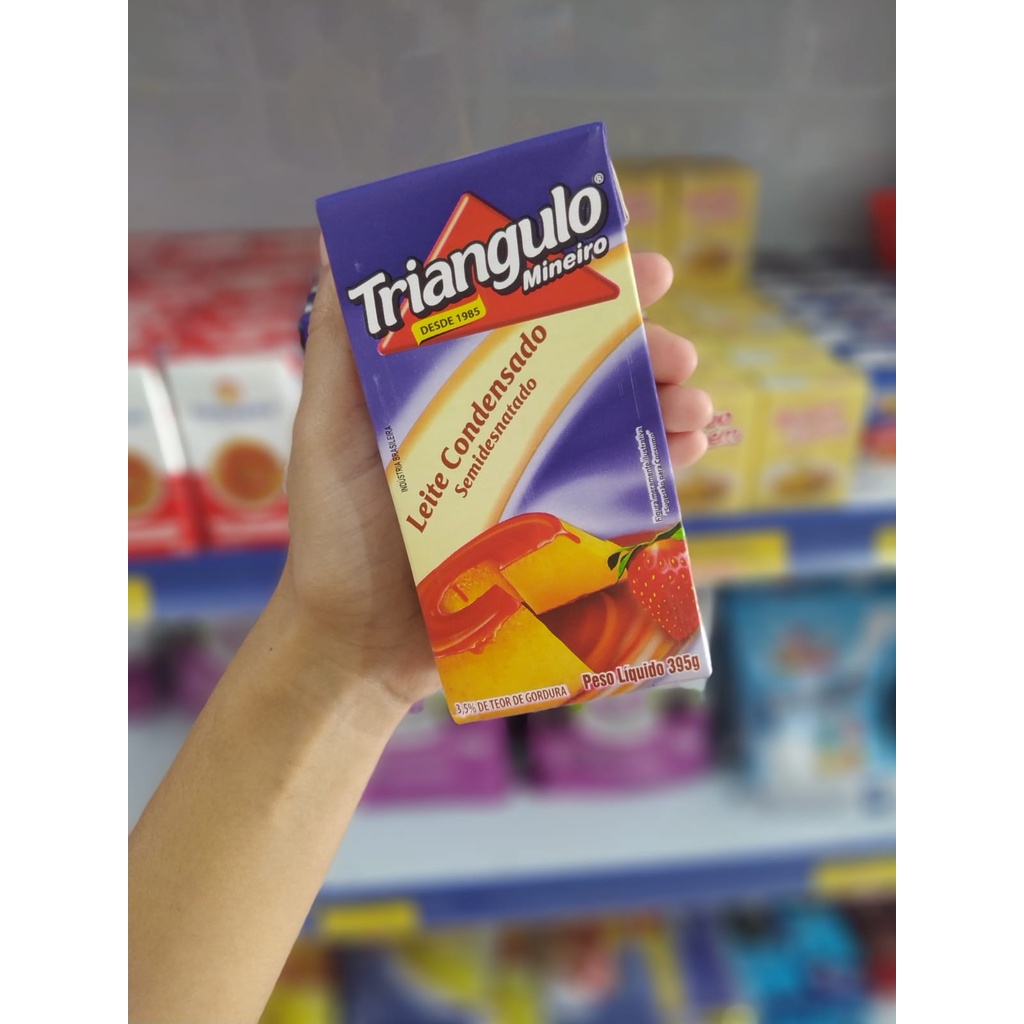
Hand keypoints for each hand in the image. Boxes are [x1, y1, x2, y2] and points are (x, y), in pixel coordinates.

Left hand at [281, 247, 711, 707]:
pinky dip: (661, 466)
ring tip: (691, 403)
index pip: (528, 323)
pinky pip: (622, 494)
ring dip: (664, 405)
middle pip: (586, 372)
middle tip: (674, 350)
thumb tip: (338, 248)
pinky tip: (687, 451)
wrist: (356, 643)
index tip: (626, 256)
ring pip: (616, 427)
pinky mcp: (555, 536)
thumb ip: (338, 350)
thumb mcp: (329, 431)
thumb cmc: (333, 537)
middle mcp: (505, 429)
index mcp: (460, 394)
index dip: (579, 287)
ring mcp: (534, 482)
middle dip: (642, 349)